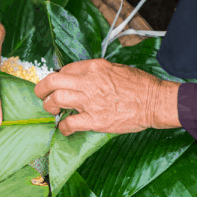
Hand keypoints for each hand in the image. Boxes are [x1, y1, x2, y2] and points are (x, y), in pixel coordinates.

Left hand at [34, 59, 180, 134]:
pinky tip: (64, 129)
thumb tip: (82, 79)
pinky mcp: (96, 119)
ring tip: (52, 110)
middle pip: (53, 81)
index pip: (66, 69)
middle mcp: (89, 81)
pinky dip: (63, 127)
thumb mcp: (116, 68)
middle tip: (41, 95)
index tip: (57, 84)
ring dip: (49, 106)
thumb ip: (96, 73)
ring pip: (57, 99)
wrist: (155, 101)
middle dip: (42, 88)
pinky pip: (70, 123)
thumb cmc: (140, 84)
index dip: (58, 77)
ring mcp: (91, 101)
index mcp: (94, 67)